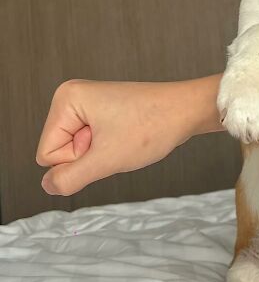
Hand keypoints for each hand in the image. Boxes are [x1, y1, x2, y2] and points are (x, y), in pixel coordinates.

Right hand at [36, 78, 221, 195]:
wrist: (188, 110)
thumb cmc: (153, 126)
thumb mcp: (106, 160)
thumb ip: (70, 178)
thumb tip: (48, 186)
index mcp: (65, 98)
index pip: (47, 155)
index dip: (78, 160)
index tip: (108, 142)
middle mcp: (72, 96)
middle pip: (60, 151)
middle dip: (90, 155)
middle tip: (118, 140)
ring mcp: (87, 103)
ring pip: (77, 150)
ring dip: (101, 153)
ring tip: (125, 137)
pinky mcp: (102, 111)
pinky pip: (92, 142)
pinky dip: (110, 147)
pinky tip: (129, 135)